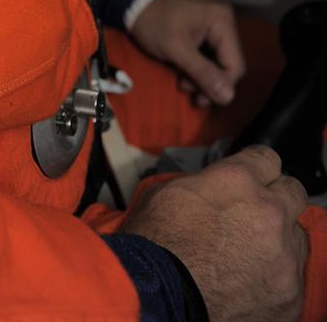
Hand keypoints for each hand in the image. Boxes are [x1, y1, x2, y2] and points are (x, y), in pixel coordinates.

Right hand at [121, 145, 307, 321]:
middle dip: (276, 199)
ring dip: (280, 239)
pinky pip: (294, 276)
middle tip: (255, 212)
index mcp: (238, 180)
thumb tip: (208, 187)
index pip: (267, 158)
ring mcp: (284, 255)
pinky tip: (250, 280)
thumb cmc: (156, 246)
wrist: (161, 296)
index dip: (256, 168)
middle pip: (293, 191)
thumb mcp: (167, 191)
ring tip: (251, 252)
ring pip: (297, 236)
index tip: (252, 177)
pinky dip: (276, 276)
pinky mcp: (290, 293)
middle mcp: (269, 212)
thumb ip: (202, 183)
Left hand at [130, 0, 244, 106]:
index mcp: (221, 20)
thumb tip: (228, 98)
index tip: (202, 99)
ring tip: (183, 84)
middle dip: (210, 83)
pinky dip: (197, 68)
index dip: (222, 86)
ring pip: (217, 62)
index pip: (235, 64)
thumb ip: (203, 73)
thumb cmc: (153, 21)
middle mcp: (223, 21)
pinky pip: (208, 55)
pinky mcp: (203, 29)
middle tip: (191, 95)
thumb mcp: (176, 49)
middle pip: (227, 64)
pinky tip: (183, 75)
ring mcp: (214, 24)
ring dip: (202, 78)